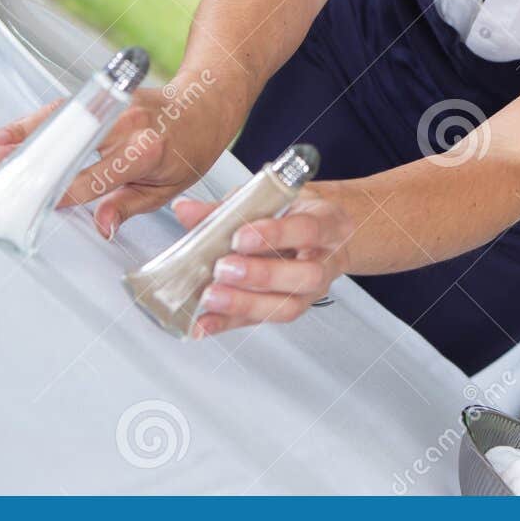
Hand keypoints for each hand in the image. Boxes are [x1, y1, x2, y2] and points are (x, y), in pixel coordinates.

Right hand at [0, 79, 234, 239]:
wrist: (206, 103)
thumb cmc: (191, 147)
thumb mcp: (168, 187)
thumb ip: (128, 205)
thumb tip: (102, 225)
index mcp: (144, 151)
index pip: (92, 179)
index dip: (64, 194)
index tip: (40, 205)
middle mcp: (127, 124)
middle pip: (70, 144)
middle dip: (33, 158)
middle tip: (0, 170)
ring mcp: (115, 105)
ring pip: (63, 120)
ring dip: (25, 133)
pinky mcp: (106, 95)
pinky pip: (67, 107)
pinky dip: (39, 118)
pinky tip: (14, 129)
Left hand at [173, 190, 353, 336]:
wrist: (332, 232)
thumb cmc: (301, 213)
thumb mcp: (276, 198)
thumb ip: (232, 206)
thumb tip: (187, 209)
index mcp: (325, 224)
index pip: (306, 230)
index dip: (274, 235)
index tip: (240, 237)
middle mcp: (323, 261)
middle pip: (303, 275)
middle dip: (260, 275)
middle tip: (223, 269)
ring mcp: (310, 290)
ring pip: (288, 305)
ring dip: (245, 303)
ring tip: (212, 297)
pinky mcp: (290, 308)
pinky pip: (262, 320)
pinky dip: (230, 323)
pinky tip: (205, 322)